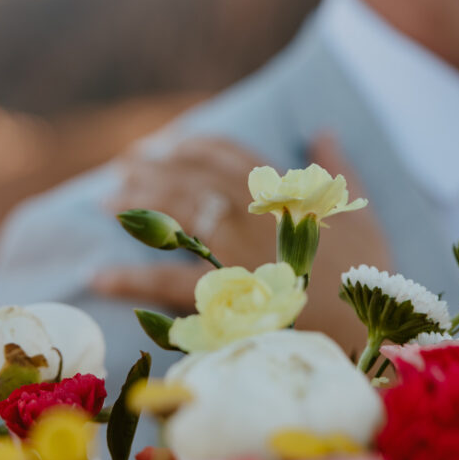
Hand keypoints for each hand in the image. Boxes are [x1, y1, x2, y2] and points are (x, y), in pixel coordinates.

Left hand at [93, 133, 391, 355]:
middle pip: (191, 179)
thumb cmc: (361, 275)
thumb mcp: (356, 213)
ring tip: (106, 198)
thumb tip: (323, 131)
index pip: (230, 154)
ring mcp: (229, 252)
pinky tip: (97, 275)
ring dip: (136, 205)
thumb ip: (336, 169)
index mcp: (280, 192)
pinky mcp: (216, 294)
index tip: (172, 141)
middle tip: (124, 163)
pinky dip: (128, 279)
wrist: (360, 328)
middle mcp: (249, 214)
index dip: (196, 144)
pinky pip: (163, 282)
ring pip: (172, 217)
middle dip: (154, 167)